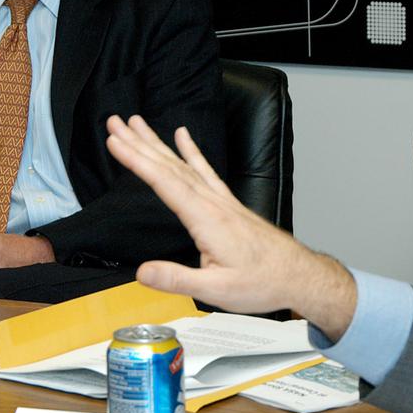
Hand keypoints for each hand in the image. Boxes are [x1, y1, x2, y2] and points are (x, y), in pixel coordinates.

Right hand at [105, 114, 357, 338]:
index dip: (138, 162)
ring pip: (184, 164)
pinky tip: (182, 135)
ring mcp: (222, 201)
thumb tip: (142, 272)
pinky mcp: (228, 204)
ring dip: (158, 143)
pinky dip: (192, 151)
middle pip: (170, 166)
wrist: (298, 275)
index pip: (165, 183)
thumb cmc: (262, 282)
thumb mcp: (217, 290)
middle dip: (139, 143)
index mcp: (207, 219)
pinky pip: (205, 170)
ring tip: (137, 122)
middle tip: (114, 122)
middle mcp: (214, 203)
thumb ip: (178, 280)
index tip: (115, 142)